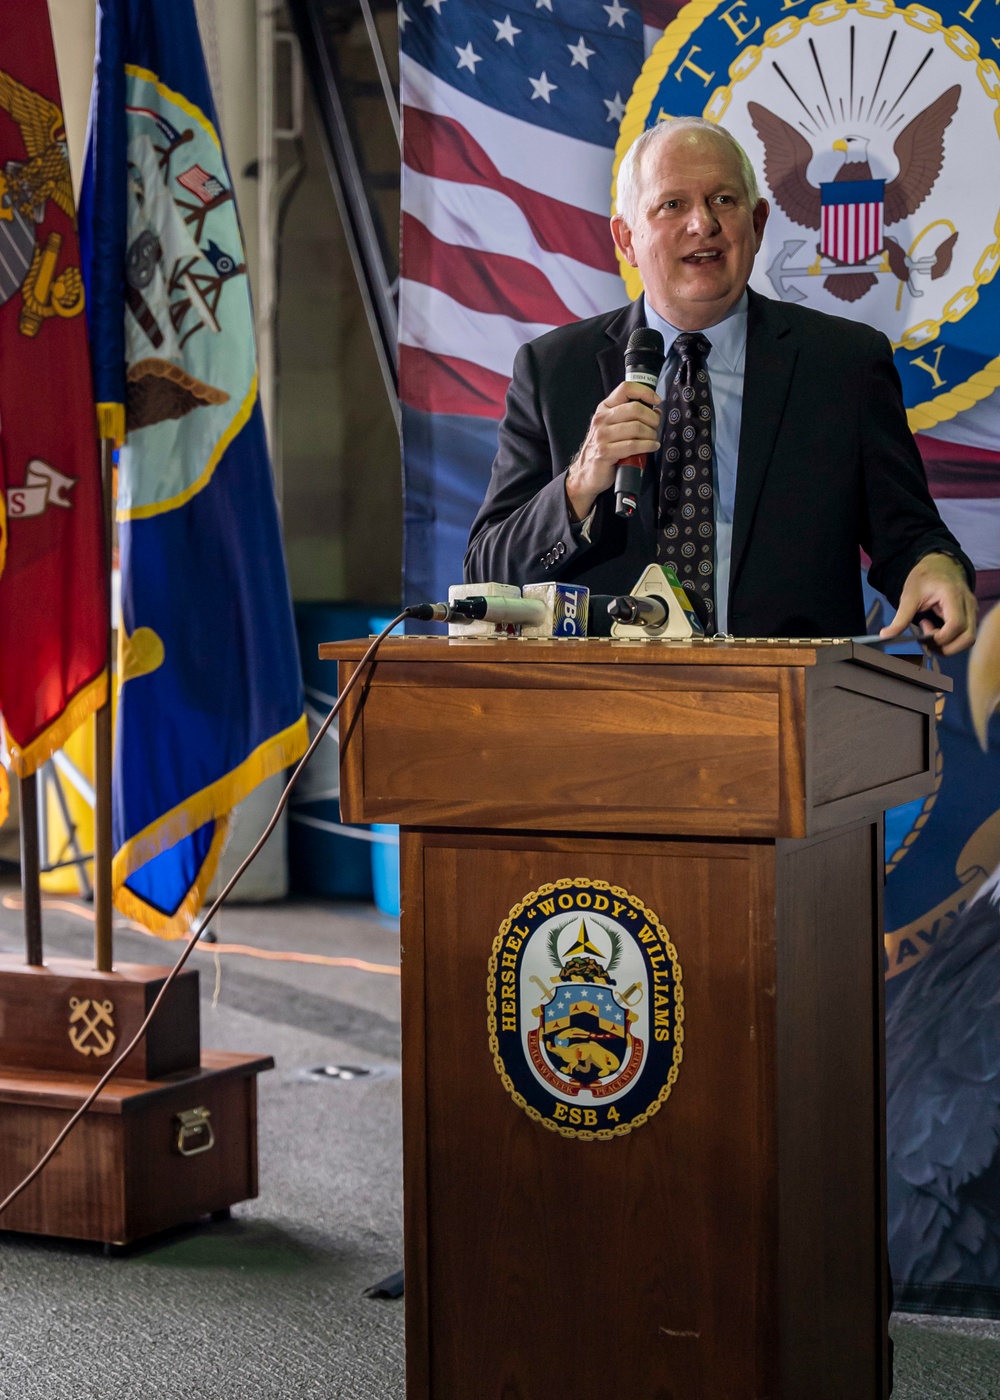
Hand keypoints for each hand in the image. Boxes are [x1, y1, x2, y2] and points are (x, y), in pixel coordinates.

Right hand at [565, 381, 660, 521]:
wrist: (587, 472)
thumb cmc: (605, 448)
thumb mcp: (613, 426)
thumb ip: (631, 416)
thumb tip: (656, 411)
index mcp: (604, 408)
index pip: (625, 389)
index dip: (645, 392)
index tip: (657, 401)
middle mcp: (601, 419)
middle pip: (635, 409)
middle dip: (652, 418)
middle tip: (656, 427)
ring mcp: (602, 436)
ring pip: (636, 427)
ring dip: (651, 434)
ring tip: (653, 439)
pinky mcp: (605, 452)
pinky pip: (633, 445)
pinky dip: (647, 446)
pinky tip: (652, 447)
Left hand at [880, 553, 977, 655]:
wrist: (938, 565)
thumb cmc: (924, 578)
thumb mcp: (909, 596)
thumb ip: (900, 618)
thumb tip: (885, 636)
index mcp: (953, 595)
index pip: (956, 625)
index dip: (940, 637)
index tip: (924, 635)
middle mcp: (968, 604)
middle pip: (968, 637)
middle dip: (947, 647)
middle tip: (927, 641)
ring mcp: (972, 610)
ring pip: (969, 639)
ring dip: (949, 644)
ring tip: (930, 632)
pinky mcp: (970, 615)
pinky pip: (965, 634)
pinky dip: (950, 639)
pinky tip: (935, 628)